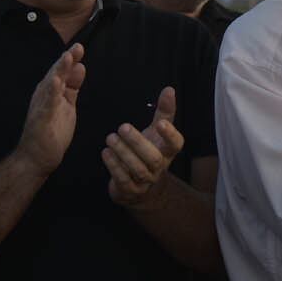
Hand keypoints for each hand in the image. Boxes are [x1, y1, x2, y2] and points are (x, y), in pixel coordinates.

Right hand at [16, 44, 85, 176]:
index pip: (62, 72)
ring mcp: (42, 107)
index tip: (80, 47)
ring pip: (51, 85)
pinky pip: (46, 104)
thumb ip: (72, 86)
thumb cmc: (52, 131)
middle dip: (66, 60)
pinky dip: (50, 92)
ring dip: (59, 71)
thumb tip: (80, 66)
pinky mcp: (41, 119)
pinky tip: (55, 82)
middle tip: (77, 47)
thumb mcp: (67, 104)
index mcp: (51, 92)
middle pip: (56, 74)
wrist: (37, 157)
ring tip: (67, 57)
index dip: (70, 59)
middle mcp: (44, 96)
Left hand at [103, 86, 184, 209]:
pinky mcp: (130, 190)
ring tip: (110, 138)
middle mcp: (159, 167)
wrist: (141, 187)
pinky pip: (123, 180)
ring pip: (137, 169)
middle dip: (138, 142)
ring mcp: (145, 181)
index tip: (161, 123)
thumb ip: (164, 111)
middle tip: (123, 127)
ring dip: (123, 153)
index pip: (176, 144)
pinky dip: (113, 166)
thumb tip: (169, 89)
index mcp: (167, 151)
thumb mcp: (156, 131)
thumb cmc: (149, 151)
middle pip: (153, 158)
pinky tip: (106, 153)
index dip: (170, 135)